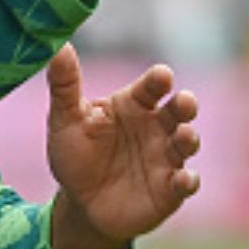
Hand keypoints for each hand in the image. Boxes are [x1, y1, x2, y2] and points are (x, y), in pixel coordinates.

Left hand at [44, 44, 200, 248]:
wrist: (80, 202)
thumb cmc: (75, 153)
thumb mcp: (65, 120)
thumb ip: (64, 85)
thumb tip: (59, 46)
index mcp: (133, 105)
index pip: (150, 87)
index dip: (158, 80)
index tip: (162, 75)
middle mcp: (156, 128)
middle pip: (177, 111)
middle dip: (184, 105)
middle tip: (184, 100)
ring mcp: (166, 158)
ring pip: (186, 143)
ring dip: (189, 138)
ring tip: (185, 135)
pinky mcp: (170, 190)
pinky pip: (185, 183)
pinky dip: (188, 181)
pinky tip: (184, 179)